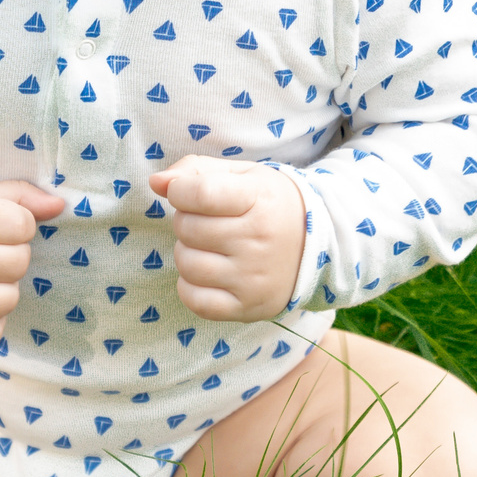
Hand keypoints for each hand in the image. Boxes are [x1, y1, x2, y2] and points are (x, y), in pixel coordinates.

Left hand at [146, 156, 305, 321]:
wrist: (320, 246)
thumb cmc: (269, 204)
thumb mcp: (242, 175)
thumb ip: (196, 170)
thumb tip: (155, 182)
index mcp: (259, 199)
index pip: (199, 193)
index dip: (179, 191)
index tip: (186, 192)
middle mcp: (258, 240)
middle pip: (188, 228)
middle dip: (186, 220)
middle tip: (207, 221)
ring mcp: (253, 277)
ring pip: (187, 263)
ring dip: (187, 252)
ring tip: (208, 247)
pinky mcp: (248, 306)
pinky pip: (195, 301)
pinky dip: (190, 287)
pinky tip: (207, 273)